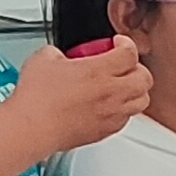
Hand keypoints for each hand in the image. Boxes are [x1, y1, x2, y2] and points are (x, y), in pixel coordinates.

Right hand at [9, 37, 151, 156]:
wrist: (31, 128)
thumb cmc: (36, 98)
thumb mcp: (44, 58)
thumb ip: (58, 53)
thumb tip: (59, 56)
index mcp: (99, 71)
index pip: (129, 53)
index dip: (126, 44)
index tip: (118, 44)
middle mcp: (110, 93)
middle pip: (144, 77)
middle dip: (137, 68)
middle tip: (124, 65)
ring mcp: (110, 114)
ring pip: (141, 101)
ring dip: (136, 90)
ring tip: (124, 86)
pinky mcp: (104, 131)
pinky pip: (126, 119)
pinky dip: (123, 110)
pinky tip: (110, 106)